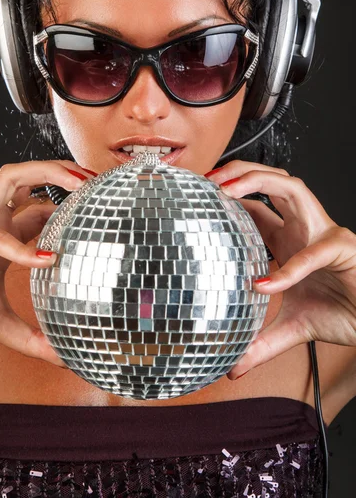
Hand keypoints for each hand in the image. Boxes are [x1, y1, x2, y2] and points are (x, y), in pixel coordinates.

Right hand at [0, 161, 94, 366]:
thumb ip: (32, 338)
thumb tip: (63, 358)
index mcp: (1, 236)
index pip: (38, 207)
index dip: (67, 202)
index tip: (97, 207)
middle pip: (26, 178)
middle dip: (60, 171)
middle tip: (95, 180)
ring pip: (10, 177)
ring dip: (46, 172)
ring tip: (80, 182)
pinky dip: (17, 245)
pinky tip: (43, 259)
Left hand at [204, 160, 355, 379]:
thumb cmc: (340, 314)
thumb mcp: (291, 329)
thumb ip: (261, 343)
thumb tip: (233, 369)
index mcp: (290, 240)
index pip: (256, 208)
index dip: (230, 197)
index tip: (200, 200)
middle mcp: (304, 228)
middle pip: (272, 182)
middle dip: (240, 171)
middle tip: (208, 179)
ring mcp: (323, 233)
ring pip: (293, 188)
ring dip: (259, 182)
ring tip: (227, 190)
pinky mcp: (342, 249)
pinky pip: (313, 252)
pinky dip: (288, 267)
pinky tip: (265, 284)